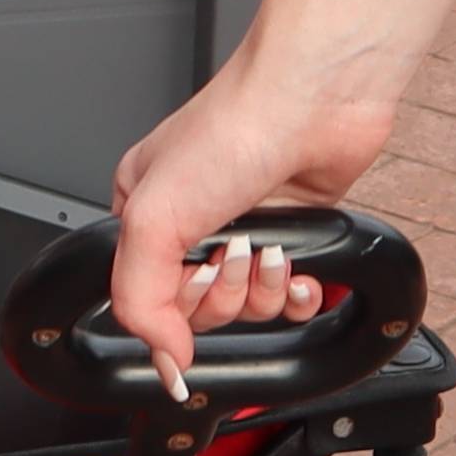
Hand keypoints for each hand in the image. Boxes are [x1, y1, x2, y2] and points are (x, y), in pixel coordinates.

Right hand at [108, 39, 400, 393]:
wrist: (315, 98)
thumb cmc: (234, 124)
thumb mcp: (154, 216)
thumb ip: (140, 297)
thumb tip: (164, 356)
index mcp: (145, 212)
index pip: (147, 297)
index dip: (175, 302)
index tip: (194, 275)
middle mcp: (195, 222)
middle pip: (200, 310)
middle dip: (225, 293)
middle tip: (233, 252)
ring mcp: (249, 229)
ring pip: (249, 308)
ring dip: (263, 290)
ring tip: (271, 251)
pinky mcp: (297, 234)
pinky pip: (291, 297)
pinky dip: (297, 295)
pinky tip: (299, 273)